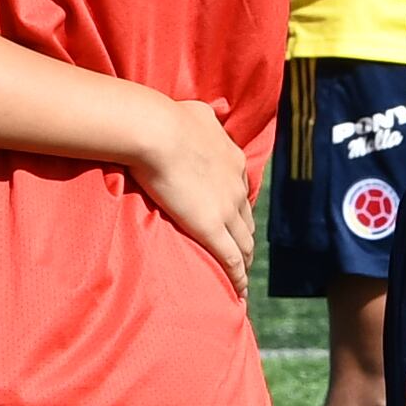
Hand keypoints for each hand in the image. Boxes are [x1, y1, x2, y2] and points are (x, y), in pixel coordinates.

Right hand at [121, 95, 253, 285]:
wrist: (159, 131)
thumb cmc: (170, 118)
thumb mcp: (198, 112)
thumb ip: (205, 119)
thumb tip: (204, 114)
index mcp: (233, 161)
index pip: (240, 191)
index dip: (238, 206)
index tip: (234, 217)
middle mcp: (236, 186)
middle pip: (247, 220)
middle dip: (246, 236)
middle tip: (242, 252)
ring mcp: (227, 209)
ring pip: (244, 243)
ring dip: (244, 259)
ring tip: (241, 274)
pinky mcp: (212, 228)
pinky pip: (231, 259)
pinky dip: (238, 277)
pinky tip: (240, 292)